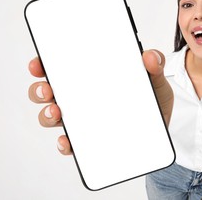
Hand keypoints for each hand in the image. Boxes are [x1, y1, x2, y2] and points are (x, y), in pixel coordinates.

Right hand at [28, 49, 172, 154]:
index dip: (44, 64)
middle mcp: (82, 98)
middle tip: (47, 89)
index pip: (62, 67)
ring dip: (47, 115)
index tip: (38, 64)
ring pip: (53, 117)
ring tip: (56, 113)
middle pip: (49, 92)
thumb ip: (155, 65)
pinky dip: (65, 143)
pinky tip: (68, 141)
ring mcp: (83, 120)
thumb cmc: (153, 99)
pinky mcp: (90, 141)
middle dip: (40, 90)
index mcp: (93, 77)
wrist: (162, 129)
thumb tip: (149, 56)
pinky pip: (70, 144)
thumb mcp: (155, 80)